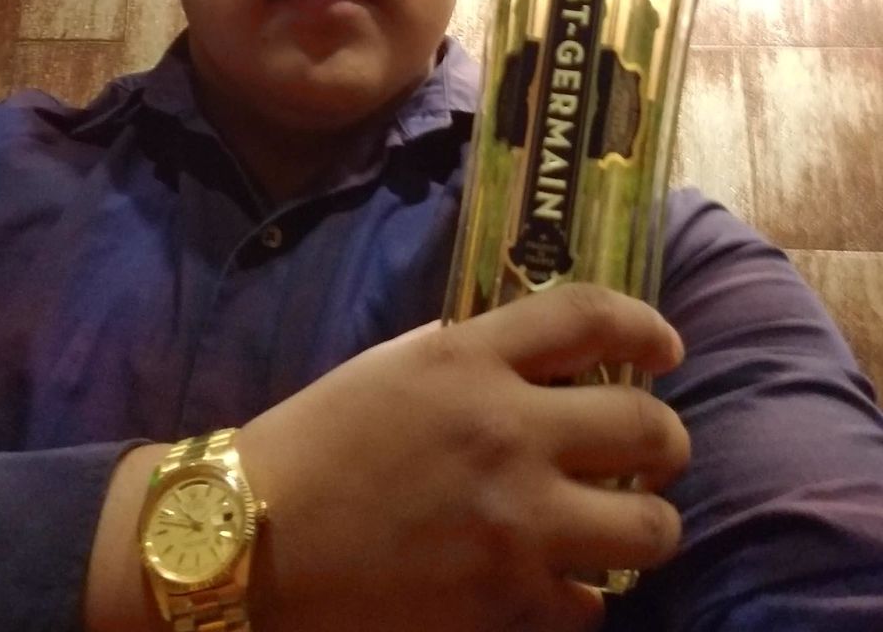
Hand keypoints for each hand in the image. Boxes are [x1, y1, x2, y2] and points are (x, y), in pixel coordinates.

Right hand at [235, 284, 688, 631]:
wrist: (253, 539)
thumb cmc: (317, 440)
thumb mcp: (397, 366)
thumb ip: (474, 357)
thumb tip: (549, 362)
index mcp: (468, 358)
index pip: (590, 316)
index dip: (646, 325)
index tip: (666, 347)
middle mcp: (506, 432)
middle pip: (648, 427)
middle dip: (666, 441)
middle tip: (655, 449)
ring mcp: (514, 523)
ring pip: (649, 527)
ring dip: (646, 524)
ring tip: (625, 523)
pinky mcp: (505, 602)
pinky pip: (592, 605)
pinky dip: (582, 596)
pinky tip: (558, 584)